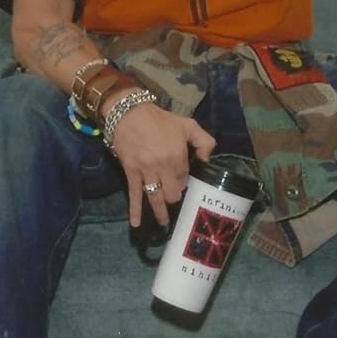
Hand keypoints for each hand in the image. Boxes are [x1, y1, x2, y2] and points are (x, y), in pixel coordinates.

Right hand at [108, 104, 216, 227]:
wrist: (129, 113)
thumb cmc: (159, 120)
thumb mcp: (188, 125)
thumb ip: (204, 141)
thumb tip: (207, 160)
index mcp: (178, 156)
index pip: (185, 179)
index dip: (183, 182)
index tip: (181, 181)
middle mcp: (163, 167)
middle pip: (172, 193)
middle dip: (174, 196)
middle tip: (173, 196)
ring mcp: (146, 172)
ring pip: (156, 198)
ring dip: (160, 212)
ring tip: (164, 223)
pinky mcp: (131, 172)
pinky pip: (134, 195)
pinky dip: (135, 211)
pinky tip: (135, 223)